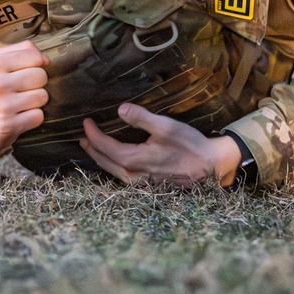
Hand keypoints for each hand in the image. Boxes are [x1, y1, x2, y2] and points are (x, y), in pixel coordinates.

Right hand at [0, 40, 48, 158]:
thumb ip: (21, 51)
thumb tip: (46, 60)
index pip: (34, 56)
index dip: (36, 64)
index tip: (26, 71)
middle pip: (41, 76)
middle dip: (36, 83)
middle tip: (22, 90)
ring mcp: (3, 106)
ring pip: (42, 96)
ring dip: (35, 101)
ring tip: (20, 103)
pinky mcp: (9, 125)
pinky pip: (38, 116)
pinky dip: (32, 117)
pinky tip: (19, 116)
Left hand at [80, 103, 241, 186]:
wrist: (211, 165)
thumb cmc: (190, 144)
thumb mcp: (166, 126)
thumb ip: (141, 118)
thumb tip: (119, 110)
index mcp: (137, 160)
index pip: (106, 148)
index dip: (94, 135)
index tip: (86, 122)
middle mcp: (136, 175)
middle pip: (106, 163)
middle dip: (92, 149)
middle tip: (82, 136)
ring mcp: (143, 182)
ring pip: (114, 172)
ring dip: (101, 158)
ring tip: (92, 147)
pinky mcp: (150, 184)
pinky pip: (123, 176)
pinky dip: (113, 166)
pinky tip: (114, 160)